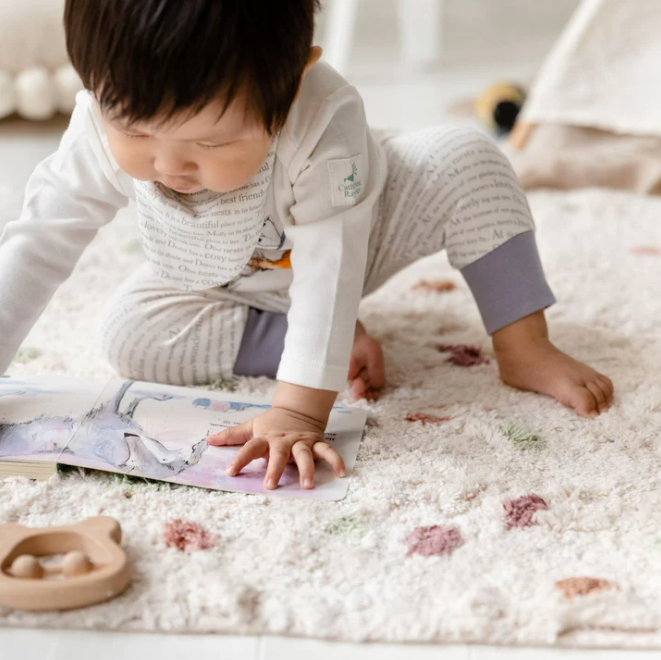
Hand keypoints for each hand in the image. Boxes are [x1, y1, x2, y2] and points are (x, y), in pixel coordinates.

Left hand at [206, 407, 345, 489]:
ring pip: (304, 455)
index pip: (250, 447)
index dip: (240, 458)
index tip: (230, 472)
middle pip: (279, 454)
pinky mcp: (316, 442)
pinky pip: (327, 452)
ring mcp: (301, 441)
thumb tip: (208, 441)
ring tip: (307, 486)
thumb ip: (232, 435)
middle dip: (275, 469)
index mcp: (266, 437)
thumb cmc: (272, 423)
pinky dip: (335, 460)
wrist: (298, 408)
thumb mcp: (251, 426)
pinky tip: (342, 473)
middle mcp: (284, 440)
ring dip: (306, 470)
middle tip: (271, 485)